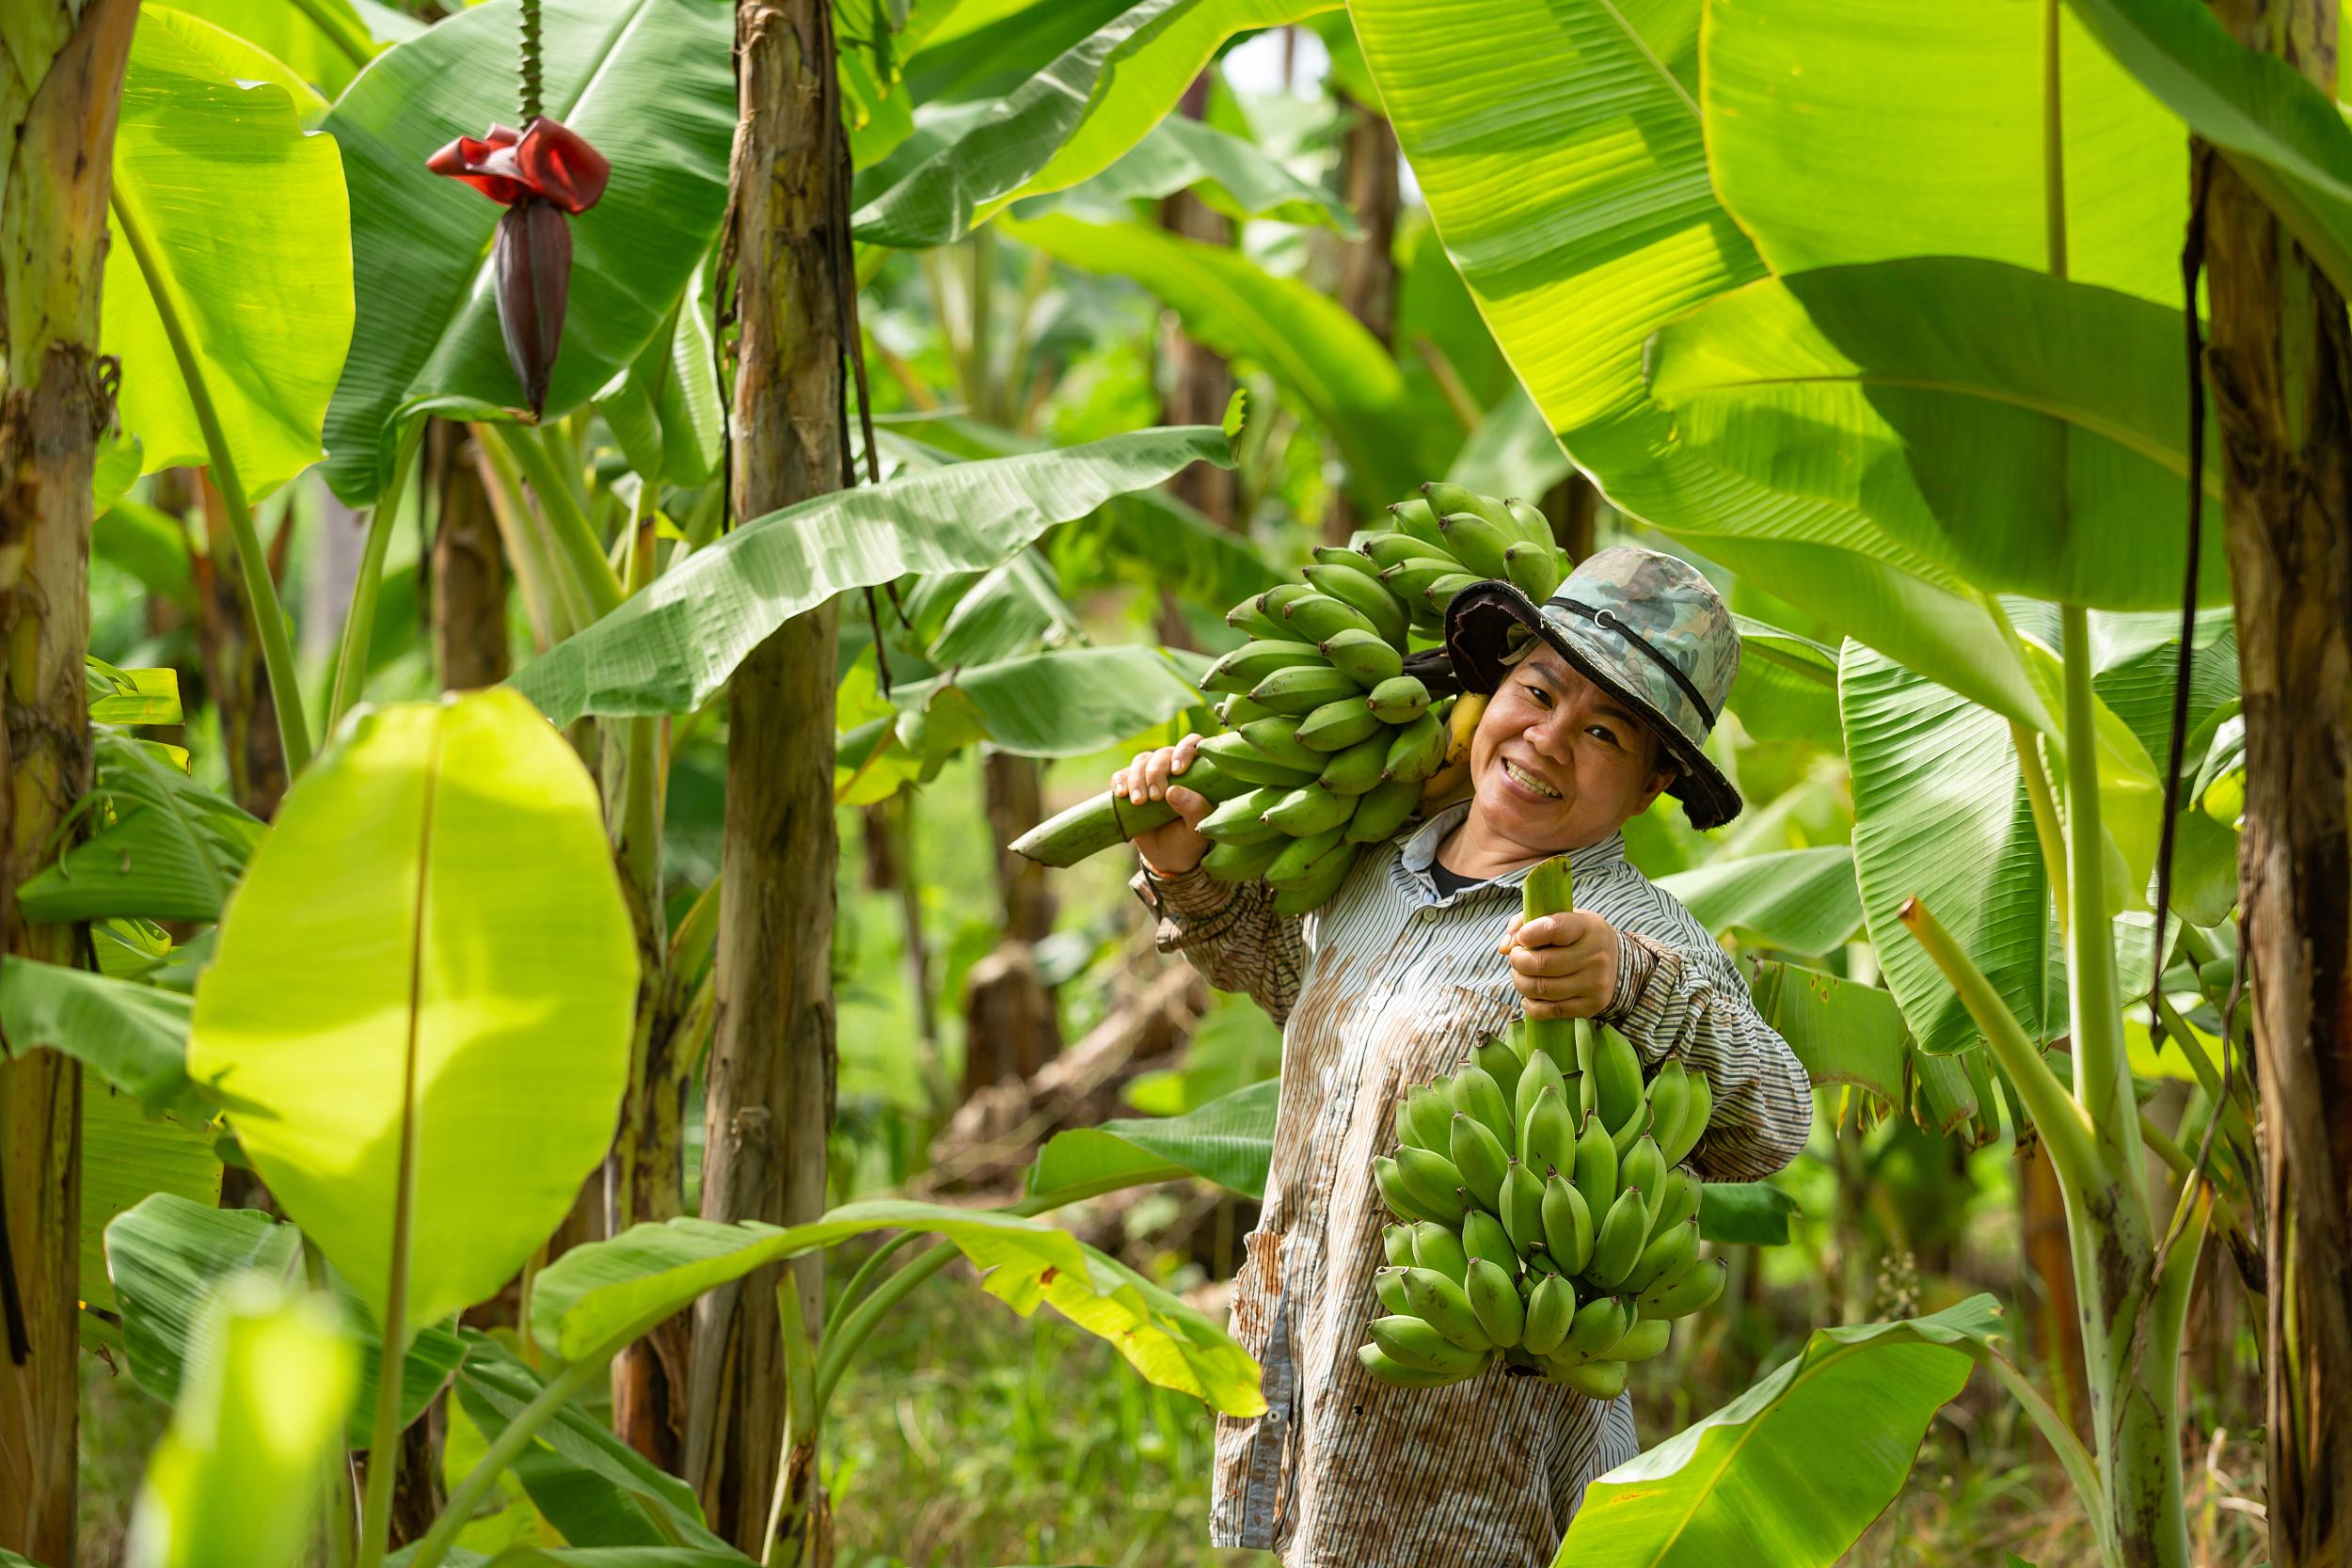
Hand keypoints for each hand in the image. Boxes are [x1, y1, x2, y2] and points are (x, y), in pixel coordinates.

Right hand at [1111, 733, 1213, 875]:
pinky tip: (1122, 794)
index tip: (1178, 771)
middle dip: (1156, 773)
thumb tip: (1174, 791)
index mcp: (1196, 772)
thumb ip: (1194, 809)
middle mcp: (1172, 769)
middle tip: (1156, 796)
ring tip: (1139, 801)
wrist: (1168, 857)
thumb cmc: (1190, 839)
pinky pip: (1121, 775)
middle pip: (1162, 754)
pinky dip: (1119, 781)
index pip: (1192, 745)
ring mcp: (1150, 777)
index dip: (1184, 751)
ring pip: (1141, 761)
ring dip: (1137, 779)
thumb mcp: (1198, 829)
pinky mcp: (1131, 787)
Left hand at [1500, 910, 1620, 1019]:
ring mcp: (1595, 983)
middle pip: (1542, 964)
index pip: (1554, 928)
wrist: (1616, 962)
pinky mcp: (1590, 1006)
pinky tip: (1529, 996)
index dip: (1529, 933)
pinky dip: (1531, 1004)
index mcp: (1588, 927)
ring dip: (1521, 983)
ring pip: (1542, 989)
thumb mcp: (1559, 918)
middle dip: (1518, 961)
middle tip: (1516, 958)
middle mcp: (1595, 956)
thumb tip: (1505, 948)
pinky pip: (1550, 1011)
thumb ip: (1526, 922)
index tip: (1522, 937)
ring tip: (1520, 975)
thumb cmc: (1577, 936)